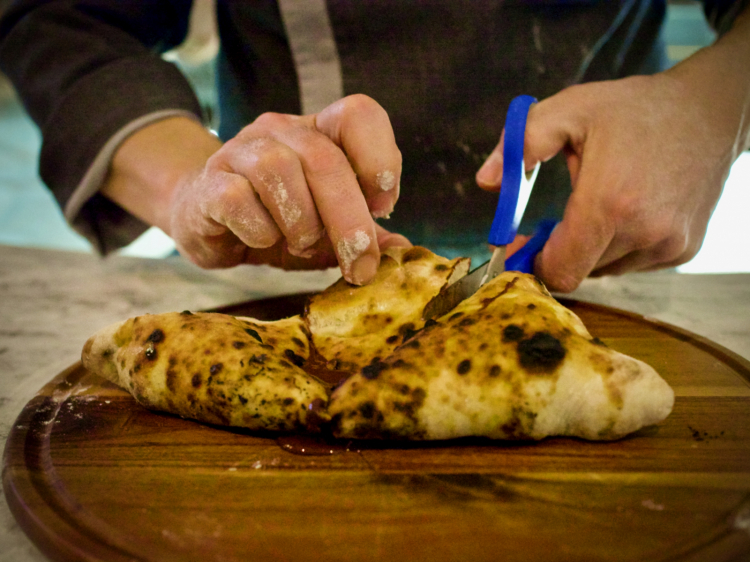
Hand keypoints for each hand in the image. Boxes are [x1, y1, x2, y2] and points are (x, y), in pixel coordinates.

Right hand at [170, 94, 408, 282]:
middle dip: (349, 219)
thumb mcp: (328, 229)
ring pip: (279, 171)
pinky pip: (237, 199)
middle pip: (324, 159)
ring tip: (301, 244)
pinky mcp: (209, 183)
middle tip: (359, 264)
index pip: (359, 114)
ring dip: (301, 222)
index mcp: (319, 132)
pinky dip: (260, 229)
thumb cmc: (277, 220)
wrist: (207, 218)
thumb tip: (404, 249)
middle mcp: (280, 131)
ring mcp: (240, 152)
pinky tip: (263, 240)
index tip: (383, 207)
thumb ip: (364, 235)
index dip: (380, 159)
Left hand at [477, 71, 743, 291]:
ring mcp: (668, 245)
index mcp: (609, 202)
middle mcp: (644, 232)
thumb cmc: (633, 109)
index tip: (522, 245)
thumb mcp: (569, 109)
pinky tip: (627, 210)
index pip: (559, 271)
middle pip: (578, 272)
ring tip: (601, 201)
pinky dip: (619, 246)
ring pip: (605, 270)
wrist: (709, 110)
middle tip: (555, 219)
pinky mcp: (684, 249)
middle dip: (558, 250)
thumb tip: (487, 181)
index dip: (533, 263)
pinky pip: (632, 263)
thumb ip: (520, 145)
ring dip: (590, 248)